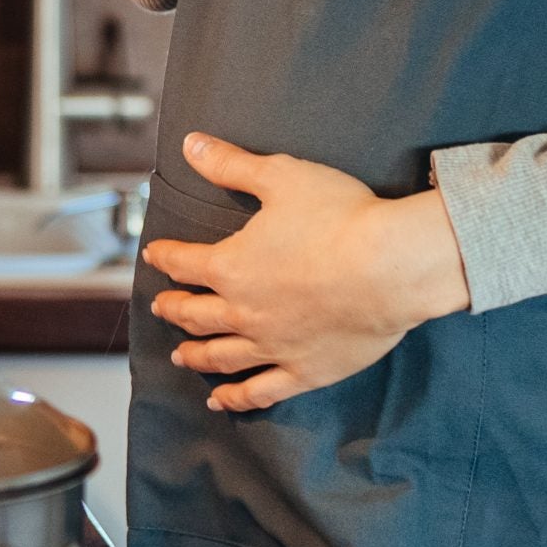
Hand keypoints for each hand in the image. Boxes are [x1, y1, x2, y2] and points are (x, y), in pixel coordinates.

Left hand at [140, 130, 471, 412]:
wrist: (392, 267)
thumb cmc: (341, 218)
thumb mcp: (280, 177)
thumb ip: (231, 164)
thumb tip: (191, 144)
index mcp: (231, 265)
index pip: (184, 262)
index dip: (165, 257)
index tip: (154, 255)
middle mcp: (243, 311)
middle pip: (195, 314)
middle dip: (174, 308)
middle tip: (162, 307)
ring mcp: (273, 345)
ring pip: (221, 356)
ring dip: (195, 355)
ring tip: (181, 356)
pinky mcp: (305, 370)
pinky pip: (261, 391)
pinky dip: (237, 398)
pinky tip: (222, 402)